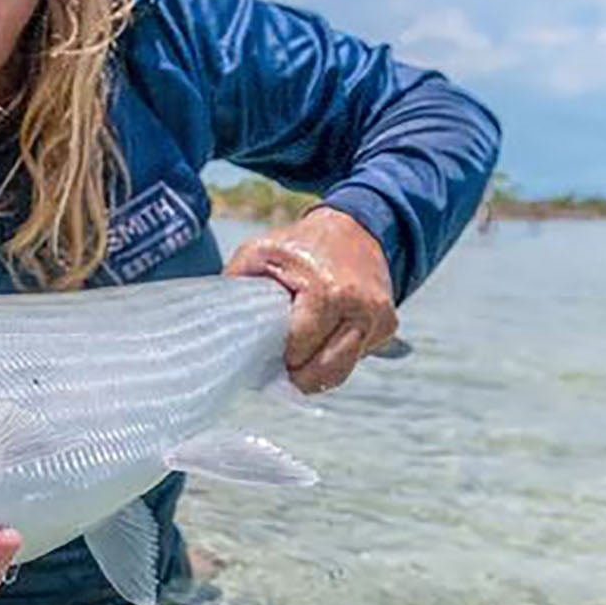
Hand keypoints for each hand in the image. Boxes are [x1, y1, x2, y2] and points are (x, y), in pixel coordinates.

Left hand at [225, 206, 396, 394]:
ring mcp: (379, 319)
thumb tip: (218, 325)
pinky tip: (321, 338)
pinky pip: (355, 358)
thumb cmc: (303, 243)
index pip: (299, 350)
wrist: (357, 228)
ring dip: (316, 371)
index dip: (277, 358)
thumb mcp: (259, 252)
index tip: (262, 354)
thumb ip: (235, 286)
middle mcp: (361, 308)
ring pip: (342, 372)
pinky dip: (335, 355)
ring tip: (294, 357)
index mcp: (328, 290)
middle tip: (276, 368)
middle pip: (325, 372)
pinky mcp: (388, 326)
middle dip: (296, 376)